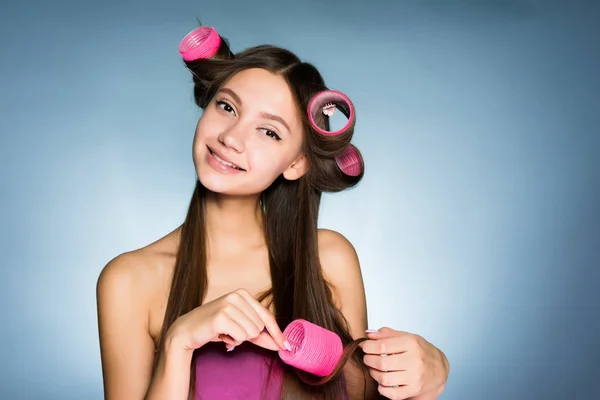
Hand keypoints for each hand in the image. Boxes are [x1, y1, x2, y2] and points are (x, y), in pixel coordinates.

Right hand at [167, 288, 290, 352]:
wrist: (187, 331)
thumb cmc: (214, 328)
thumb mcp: (239, 328)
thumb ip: (259, 335)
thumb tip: (279, 344)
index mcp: (243, 294)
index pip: (267, 316)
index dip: (277, 332)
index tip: (285, 345)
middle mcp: (237, 295)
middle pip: (260, 327)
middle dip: (247, 336)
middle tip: (231, 333)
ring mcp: (229, 304)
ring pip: (251, 333)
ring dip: (238, 339)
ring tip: (225, 333)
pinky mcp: (221, 316)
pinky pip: (240, 337)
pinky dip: (232, 341)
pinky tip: (220, 336)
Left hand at [360, 328, 448, 399]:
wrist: (440, 368)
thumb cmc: (422, 351)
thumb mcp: (407, 337)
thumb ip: (387, 334)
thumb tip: (369, 334)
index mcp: (411, 343)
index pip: (382, 345)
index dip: (368, 346)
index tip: (364, 346)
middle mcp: (414, 360)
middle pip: (382, 363)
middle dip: (368, 360)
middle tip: (367, 358)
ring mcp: (415, 377)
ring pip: (385, 379)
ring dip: (374, 374)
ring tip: (373, 369)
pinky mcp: (414, 389)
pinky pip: (392, 394)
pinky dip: (382, 389)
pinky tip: (382, 382)